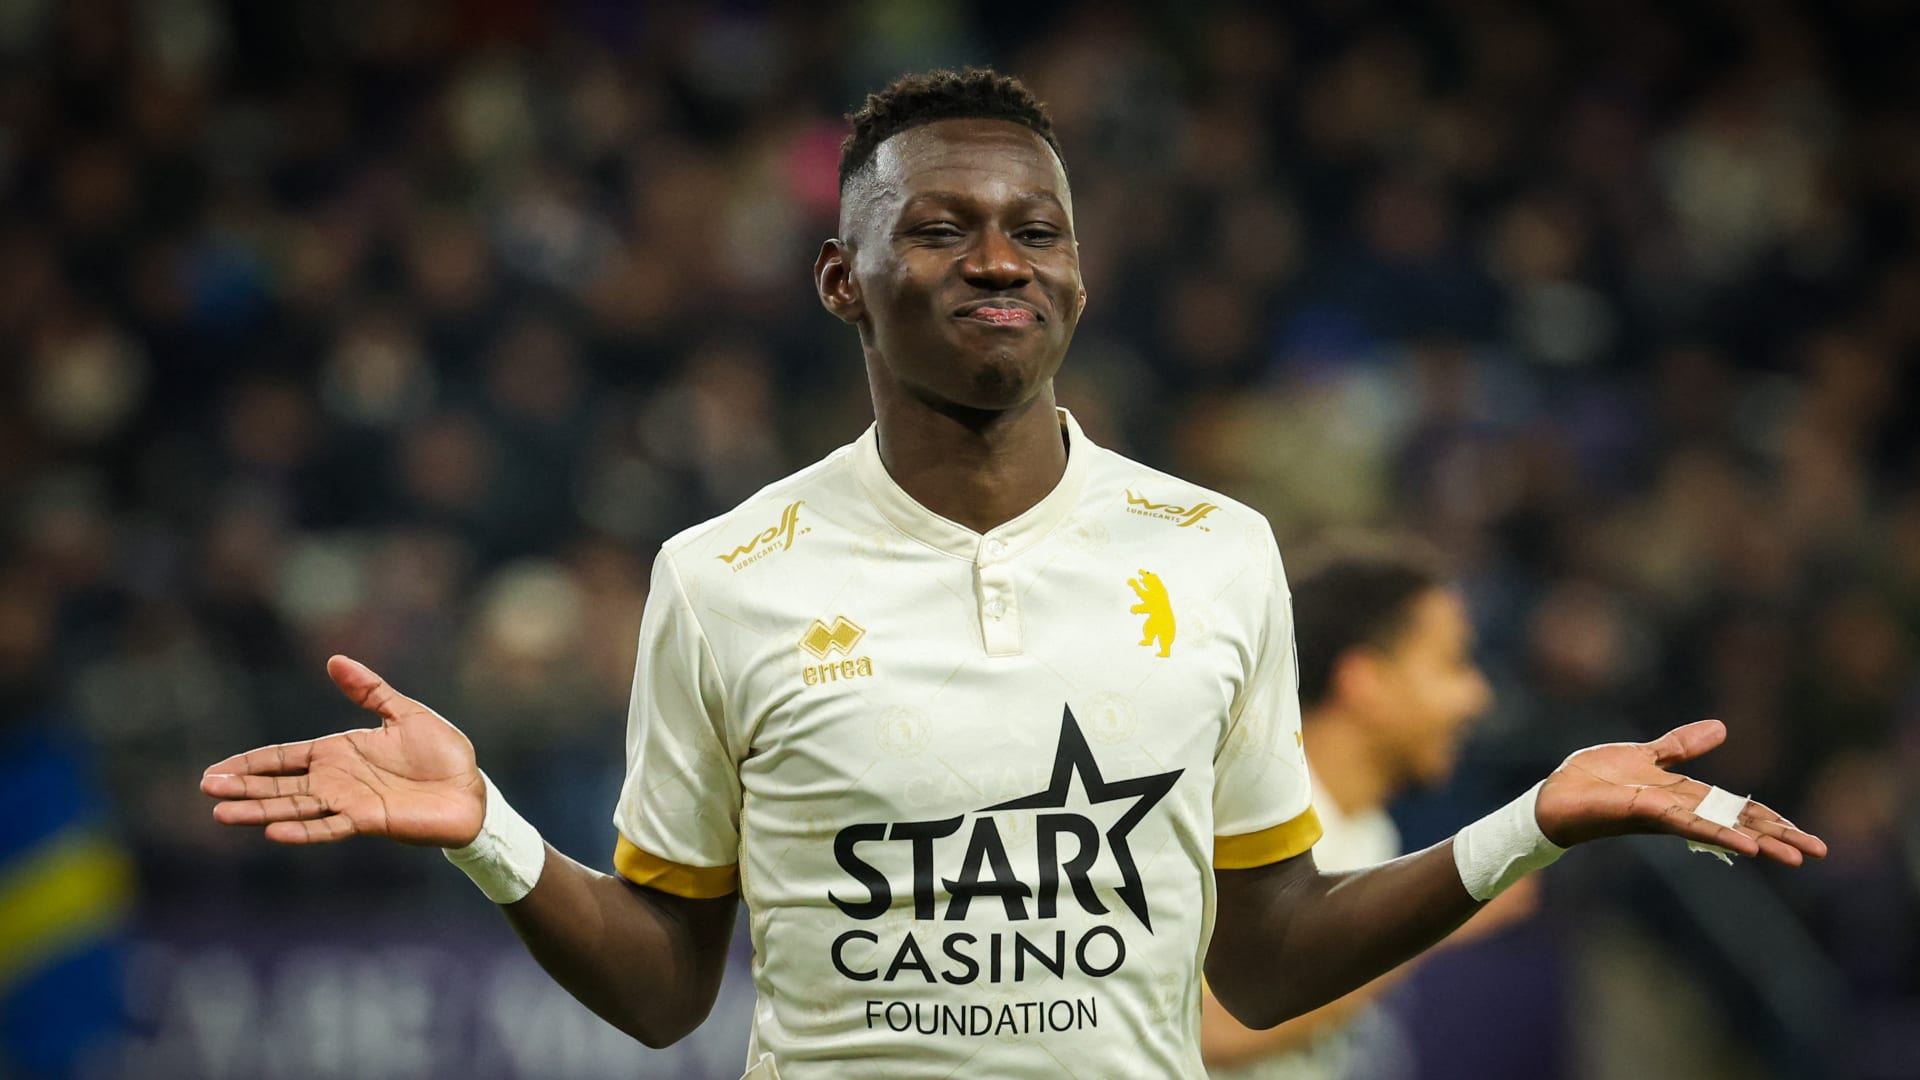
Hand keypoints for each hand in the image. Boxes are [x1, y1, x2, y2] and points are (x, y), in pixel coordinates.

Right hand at [201, 656, 484, 846]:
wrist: (472, 790)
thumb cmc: (442, 754)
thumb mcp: (404, 713)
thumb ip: (369, 690)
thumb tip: (334, 660)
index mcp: (339, 752)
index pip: (284, 758)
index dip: (250, 763)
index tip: (214, 770)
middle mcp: (336, 780)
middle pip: (279, 784)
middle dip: (243, 786)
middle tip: (206, 789)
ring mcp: (349, 802)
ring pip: (294, 806)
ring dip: (260, 810)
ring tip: (223, 813)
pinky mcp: (368, 820)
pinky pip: (329, 826)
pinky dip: (303, 828)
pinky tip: (274, 831)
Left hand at [1533, 719, 1826, 865]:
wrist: (1553, 796)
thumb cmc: (1594, 779)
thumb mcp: (1646, 754)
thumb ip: (1681, 745)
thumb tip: (1722, 728)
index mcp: (1684, 797)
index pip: (1738, 810)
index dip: (1771, 820)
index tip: (1808, 838)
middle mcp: (1681, 810)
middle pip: (1738, 822)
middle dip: (1779, 836)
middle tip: (1819, 852)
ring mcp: (1665, 814)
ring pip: (1722, 827)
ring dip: (1759, 841)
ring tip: (1795, 856)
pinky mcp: (1646, 811)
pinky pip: (1689, 822)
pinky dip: (1719, 830)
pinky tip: (1746, 845)